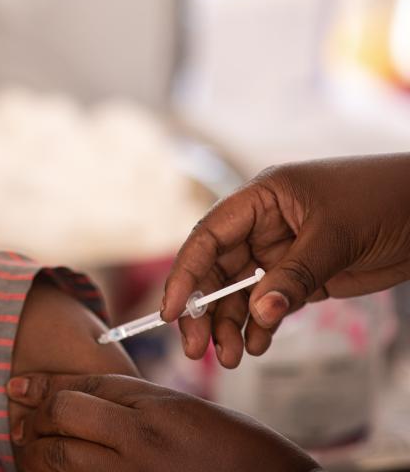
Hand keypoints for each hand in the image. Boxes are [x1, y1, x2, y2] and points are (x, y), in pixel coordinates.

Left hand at [7, 373, 317, 471]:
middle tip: (19, 419)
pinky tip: (53, 470)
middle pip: (58, 426)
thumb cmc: (236, 448)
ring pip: (58, 464)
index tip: (16, 386)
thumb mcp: (182, 408)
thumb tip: (74, 393)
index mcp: (150, 417)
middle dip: (30, 419)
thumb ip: (128, 397)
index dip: (40, 387)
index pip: (76, 393)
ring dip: (33, 453)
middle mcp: (136, 452)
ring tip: (26, 447)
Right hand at [163, 155, 409, 366]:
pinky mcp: (303, 277)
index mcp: (261, 199)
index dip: (185, 273)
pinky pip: (270, 304)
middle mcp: (262, 225)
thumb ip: (295, 275)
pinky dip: (260, 327)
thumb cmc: (384, 199)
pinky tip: (257, 346)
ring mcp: (281, 252)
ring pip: (240, 293)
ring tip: (231, 358)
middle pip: (216, 270)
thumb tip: (259, 312)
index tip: (172, 311)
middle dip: (204, 310)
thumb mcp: (336, 236)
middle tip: (197, 348)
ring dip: (231, 325)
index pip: (208, 236)